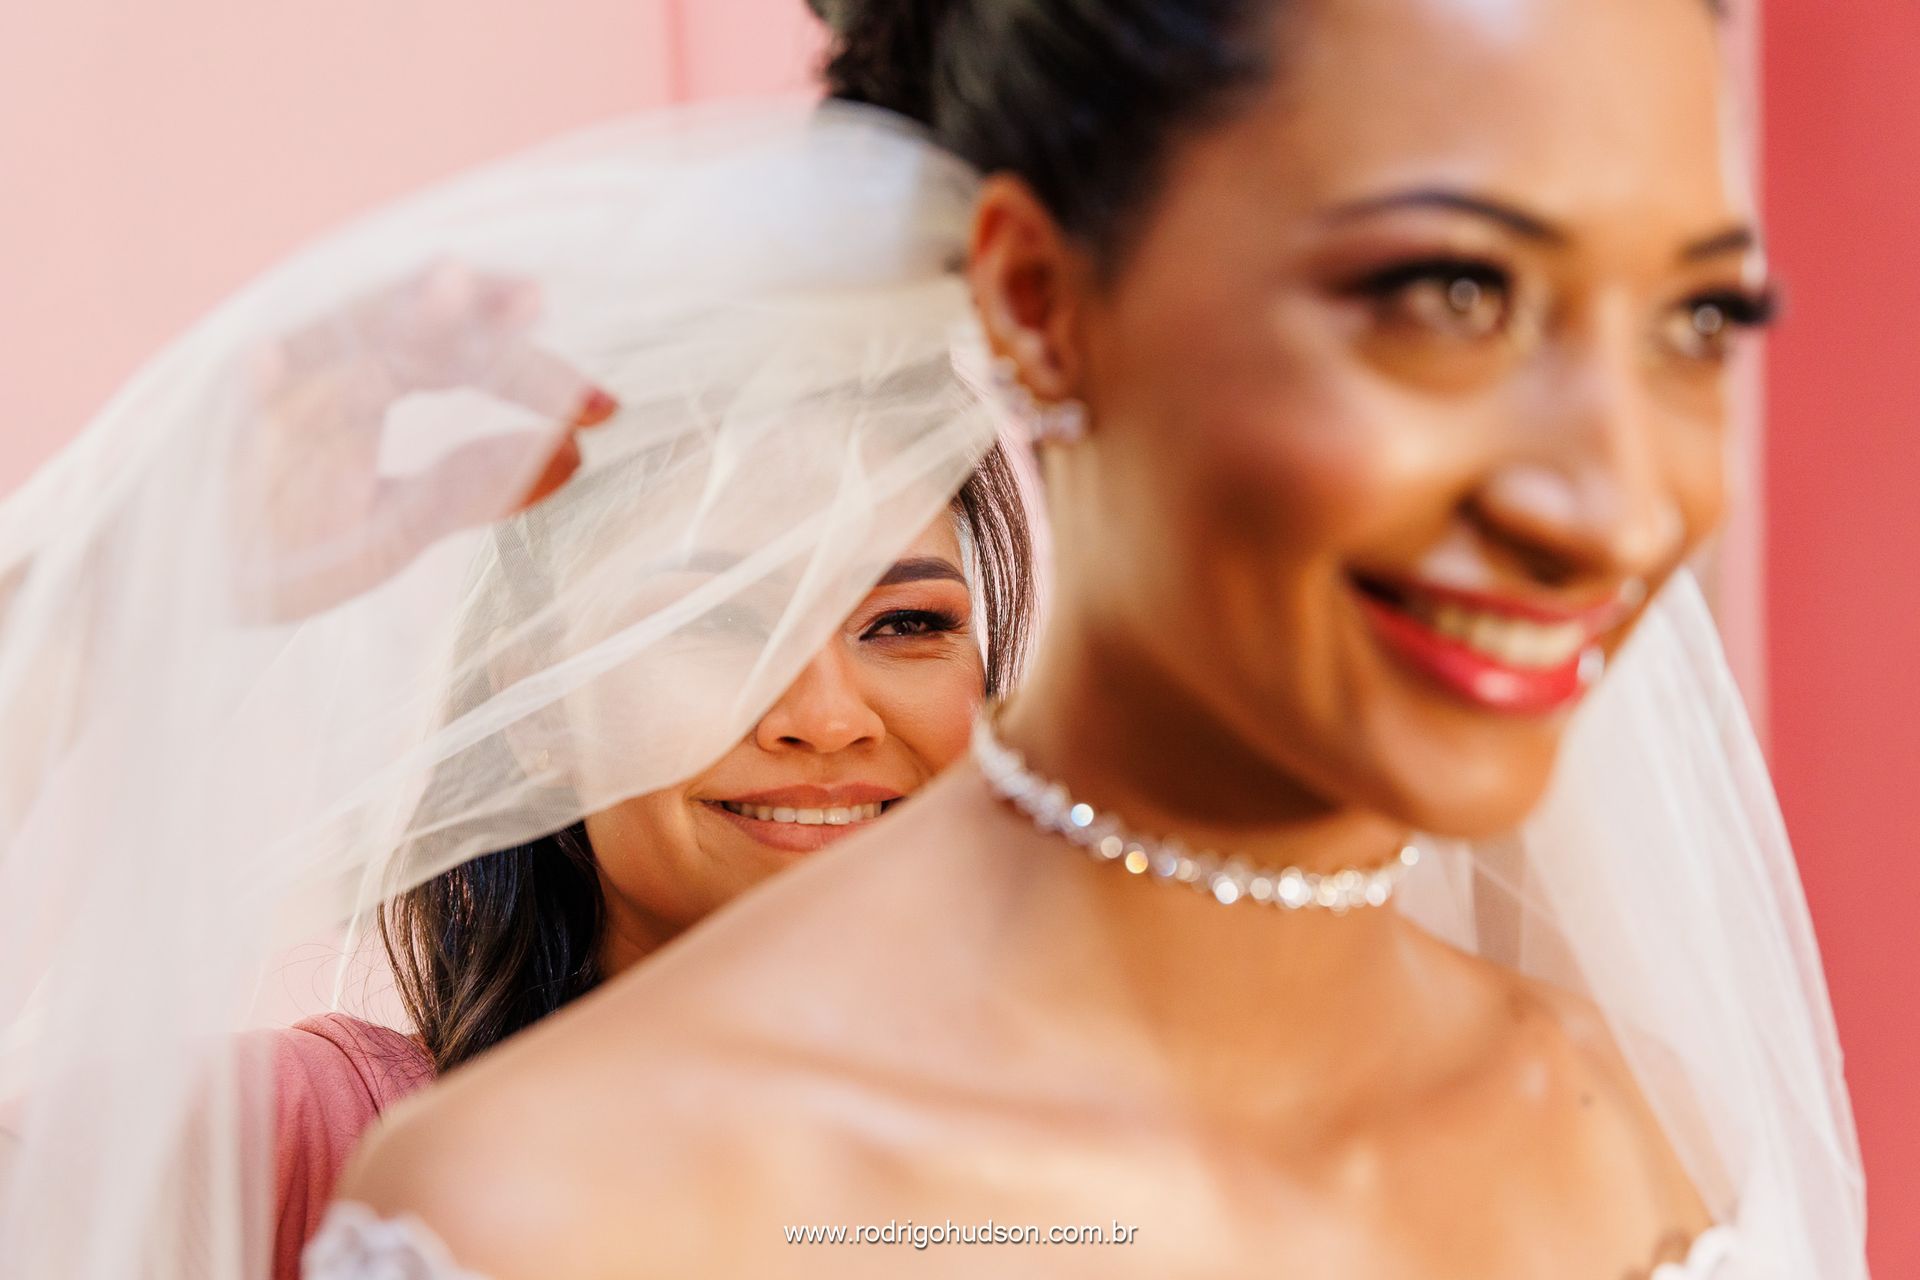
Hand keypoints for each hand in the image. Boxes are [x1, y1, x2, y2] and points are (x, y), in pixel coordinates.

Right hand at [229, 262, 615, 621]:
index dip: (529, 369)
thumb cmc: (280, 548)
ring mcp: (260, 392)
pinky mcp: (199, 431)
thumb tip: (576, 452)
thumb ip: (467, 489)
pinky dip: (250, 382)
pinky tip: (269, 365)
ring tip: (449, 284)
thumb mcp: (391, 528)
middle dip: (473, 308)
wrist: (173, 593)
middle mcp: (321, 369)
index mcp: (371, 382)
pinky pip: (225, 402)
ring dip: (385, 311)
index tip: (603, 402)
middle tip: (538, 299)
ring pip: (326, 334)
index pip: (462, 356)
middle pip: (406, 319)